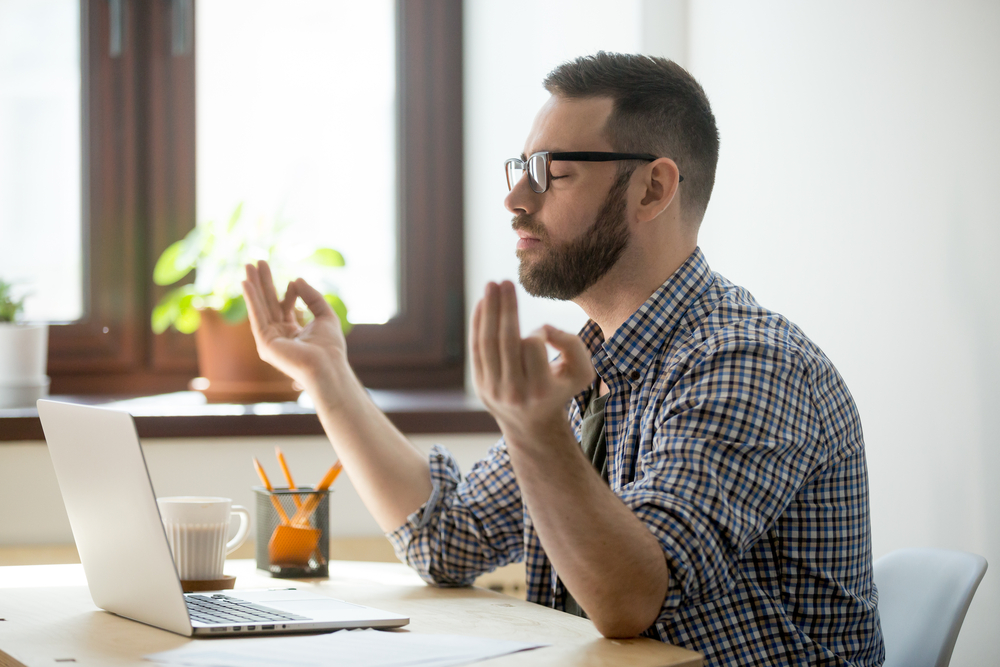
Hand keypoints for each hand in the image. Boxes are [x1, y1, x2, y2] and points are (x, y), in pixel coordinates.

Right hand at [242, 261, 347, 394]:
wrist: (327, 365)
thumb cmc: (330, 346)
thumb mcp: (325, 315)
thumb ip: (312, 296)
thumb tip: (296, 279)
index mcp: (293, 333)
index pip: (285, 308)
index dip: (289, 293)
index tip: (293, 282)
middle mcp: (279, 336)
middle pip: (268, 304)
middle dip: (263, 283)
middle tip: (256, 263)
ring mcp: (270, 340)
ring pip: (260, 307)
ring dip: (254, 286)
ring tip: (248, 266)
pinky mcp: (264, 343)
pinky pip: (256, 317)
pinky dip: (251, 300)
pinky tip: (246, 284)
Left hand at [470, 281, 594, 445]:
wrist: (532, 423)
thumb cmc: (559, 389)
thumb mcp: (581, 372)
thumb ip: (573, 345)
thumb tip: (542, 329)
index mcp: (540, 390)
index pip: (532, 346)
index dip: (539, 332)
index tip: (545, 333)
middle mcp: (513, 392)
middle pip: (505, 341)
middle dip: (505, 307)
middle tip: (506, 281)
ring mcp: (493, 389)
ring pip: (487, 342)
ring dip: (488, 310)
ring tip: (492, 285)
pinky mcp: (480, 384)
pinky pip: (476, 349)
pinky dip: (478, 323)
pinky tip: (483, 303)